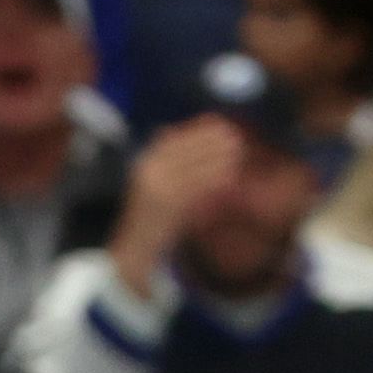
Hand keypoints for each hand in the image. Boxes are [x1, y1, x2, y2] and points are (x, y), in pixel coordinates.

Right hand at [109, 119, 242, 298]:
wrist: (133, 249)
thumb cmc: (149, 216)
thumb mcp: (149, 181)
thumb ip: (162, 158)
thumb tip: (171, 131)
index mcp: (144, 163)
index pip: (173, 138)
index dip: (198, 130)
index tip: (219, 123)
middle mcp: (148, 172)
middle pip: (186, 150)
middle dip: (212, 142)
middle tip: (235, 136)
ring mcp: (157, 189)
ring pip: (194, 168)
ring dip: (218, 159)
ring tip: (238, 152)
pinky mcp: (168, 207)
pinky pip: (197, 190)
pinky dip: (214, 181)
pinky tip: (230, 176)